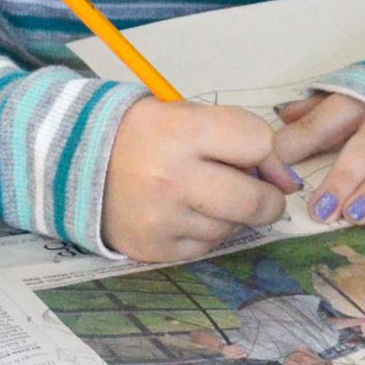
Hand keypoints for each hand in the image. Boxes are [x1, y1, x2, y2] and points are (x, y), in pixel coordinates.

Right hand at [102, 99, 297, 262]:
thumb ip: (239, 136)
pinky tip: (185, 214)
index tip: (267, 162)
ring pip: (231, 228)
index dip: (271, 156)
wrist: (76, 160)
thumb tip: (287, 179)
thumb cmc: (147, 134)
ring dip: (231, 216)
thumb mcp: (188, 115)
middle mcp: (171, 177)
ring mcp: (161, 218)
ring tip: (205, 196)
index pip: (258, 145)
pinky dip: (205, 233)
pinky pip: (205, 248)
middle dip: (268, 200)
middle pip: (254, 201)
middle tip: (262, 195)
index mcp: (183, 131)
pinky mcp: (153, 249)